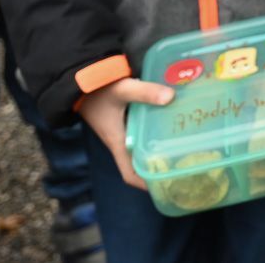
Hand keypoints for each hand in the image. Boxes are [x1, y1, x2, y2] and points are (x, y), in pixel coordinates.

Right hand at [77, 76, 175, 190]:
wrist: (80, 79)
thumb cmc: (99, 90)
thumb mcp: (123, 90)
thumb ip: (145, 92)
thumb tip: (171, 97)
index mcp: (118, 143)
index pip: (130, 174)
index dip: (146, 184)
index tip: (167, 186)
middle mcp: (120, 141)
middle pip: (139, 164)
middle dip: (159, 168)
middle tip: (184, 165)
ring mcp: (121, 131)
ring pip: (141, 149)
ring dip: (158, 150)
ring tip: (183, 147)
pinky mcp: (123, 120)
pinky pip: (140, 134)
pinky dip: (153, 133)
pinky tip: (171, 123)